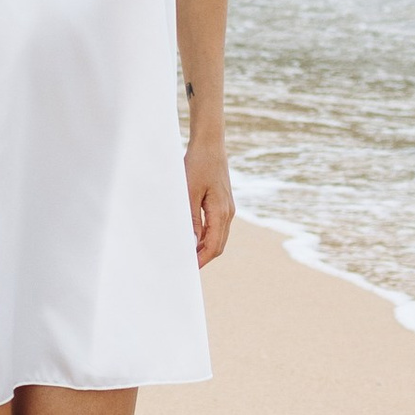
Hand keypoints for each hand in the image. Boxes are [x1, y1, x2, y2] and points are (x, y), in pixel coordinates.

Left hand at [188, 137, 234, 266]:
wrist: (210, 145)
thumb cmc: (198, 165)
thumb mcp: (189, 192)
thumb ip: (191, 218)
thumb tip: (192, 242)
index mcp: (221, 213)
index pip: (214, 246)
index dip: (202, 260)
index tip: (189, 269)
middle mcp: (228, 213)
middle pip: (218, 245)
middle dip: (204, 257)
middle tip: (186, 265)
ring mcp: (227, 208)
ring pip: (218, 236)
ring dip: (204, 247)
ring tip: (187, 253)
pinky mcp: (223, 202)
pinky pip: (216, 226)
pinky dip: (206, 235)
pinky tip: (193, 235)